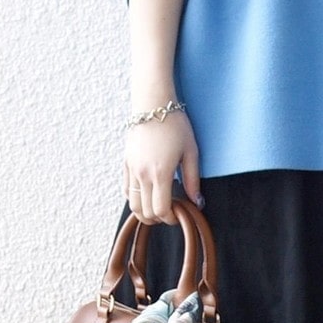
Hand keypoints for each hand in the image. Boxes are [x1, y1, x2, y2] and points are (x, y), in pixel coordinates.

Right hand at [124, 109, 201, 224]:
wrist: (152, 104)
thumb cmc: (175, 125)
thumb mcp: (191, 152)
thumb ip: (193, 180)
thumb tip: (197, 202)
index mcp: (160, 173)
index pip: (161, 210)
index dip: (170, 218)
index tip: (179, 215)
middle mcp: (142, 174)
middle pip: (145, 212)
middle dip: (158, 218)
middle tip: (170, 213)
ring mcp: (131, 169)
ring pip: (132, 204)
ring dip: (145, 212)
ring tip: (158, 208)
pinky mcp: (125, 163)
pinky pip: (126, 190)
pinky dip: (134, 199)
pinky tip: (147, 195)